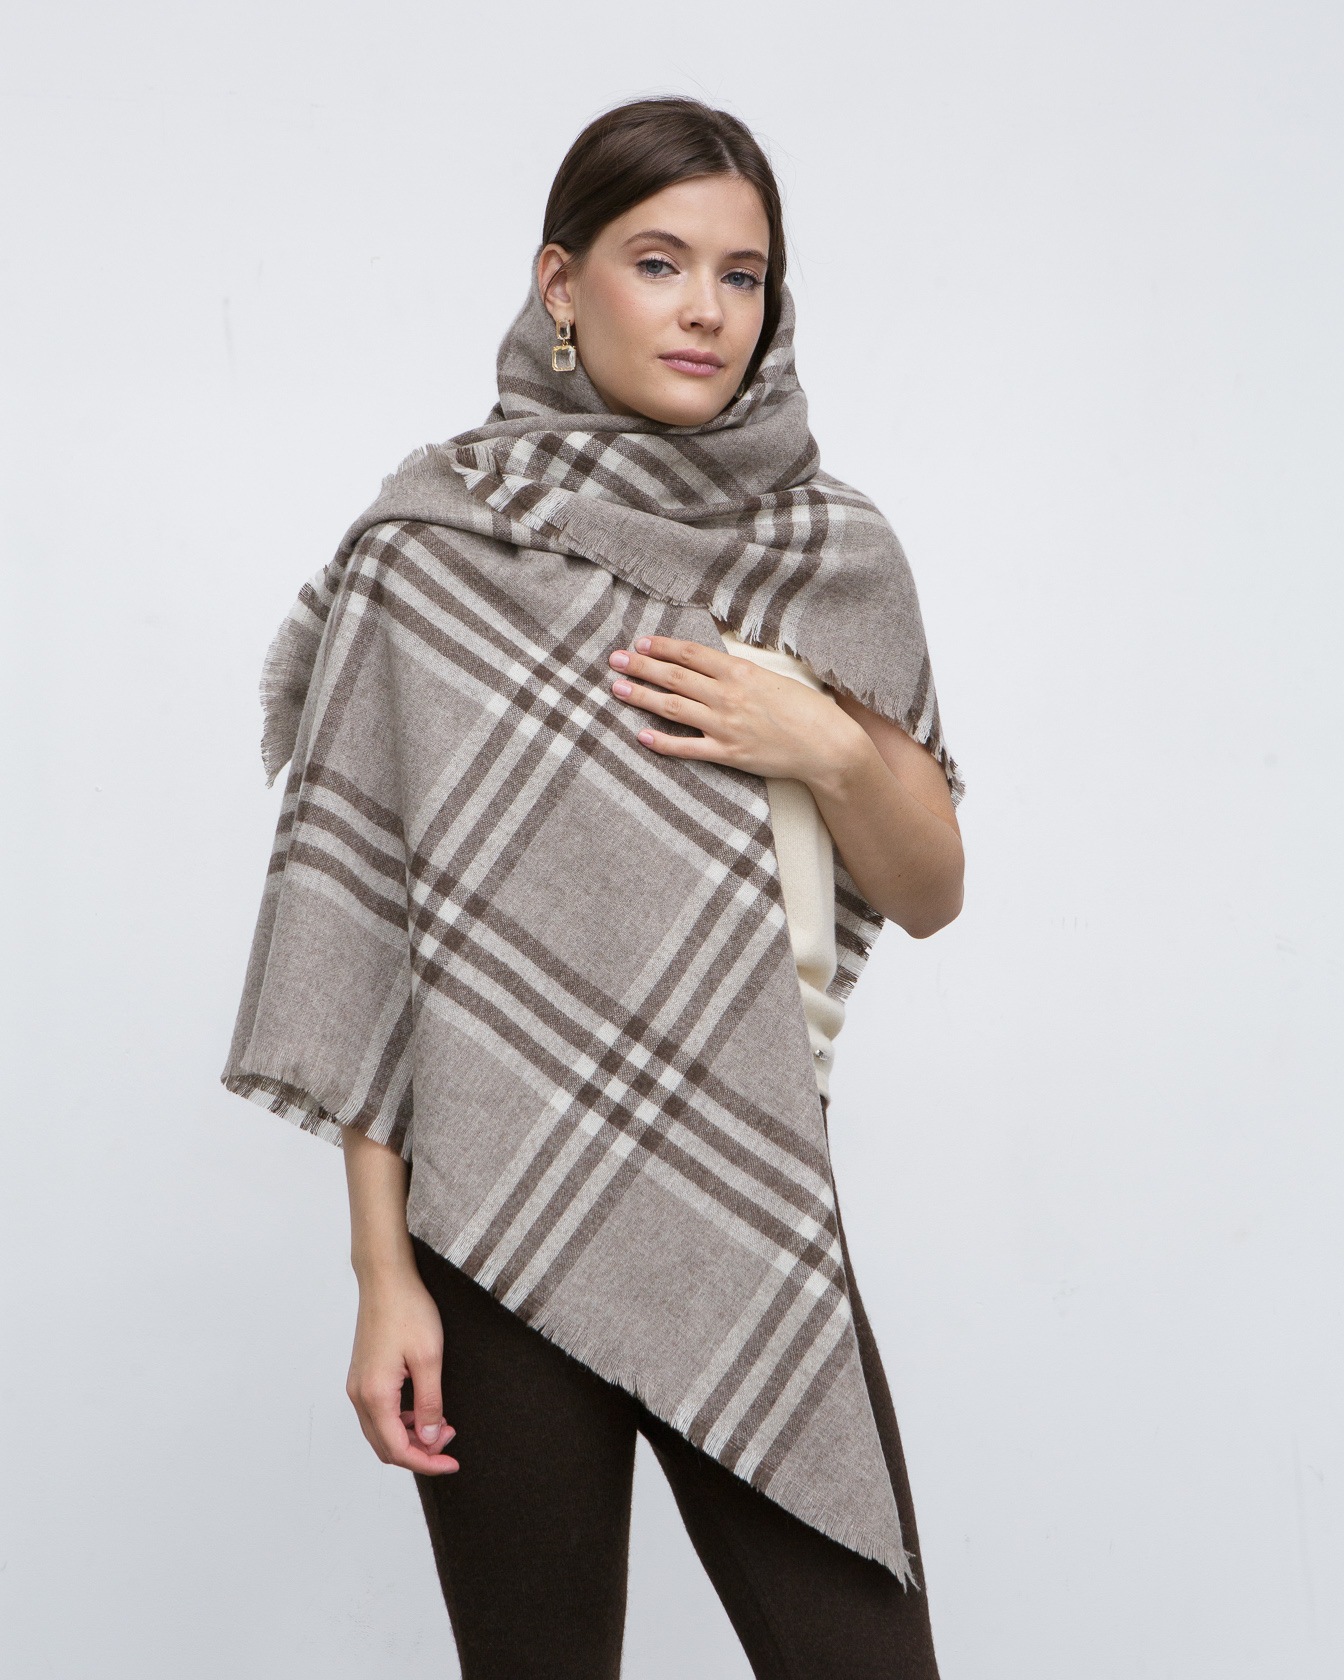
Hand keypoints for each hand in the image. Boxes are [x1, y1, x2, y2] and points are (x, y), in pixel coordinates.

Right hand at [346, 1265, 458, 1475]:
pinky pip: (377, 1414)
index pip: (398, 1449)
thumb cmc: (408, 1310)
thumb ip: (430, 1404)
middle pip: (386, 1447)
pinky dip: (399, 1422)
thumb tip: (431, 1439)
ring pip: (380, 1433)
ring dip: (410, 1437)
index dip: (427, 1463)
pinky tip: (422, 1410)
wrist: (385, 1279)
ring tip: (442, 1425)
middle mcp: (359, 1395)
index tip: (452, 1463)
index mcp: (375, 1395)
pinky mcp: (361, 1376)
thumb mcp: (430, 1358)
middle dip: (420, 1453)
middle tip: (451, 1441)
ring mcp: (357, 1386)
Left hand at [608, 636, 864, 787]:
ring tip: (619, 689)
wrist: (827, 746)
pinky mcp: (728, 754)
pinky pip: (687, 747)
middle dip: (641, 666)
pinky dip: (662, 742)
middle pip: (674, 676)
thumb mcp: (775, 678)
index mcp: (740, 672)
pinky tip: (642, 735)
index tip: (641, 642)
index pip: (691, 654)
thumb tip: (716, 661)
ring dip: (642, 697)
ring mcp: (725, 726)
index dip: (662, 646)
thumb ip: (742, 671)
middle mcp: (727, 696)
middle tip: (615, 660)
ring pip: (673, 707)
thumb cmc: (808, 710)